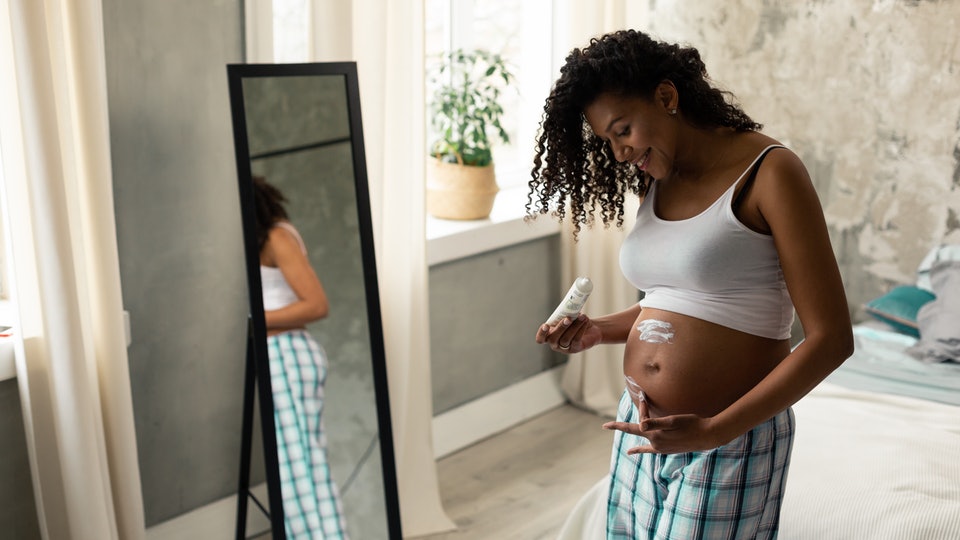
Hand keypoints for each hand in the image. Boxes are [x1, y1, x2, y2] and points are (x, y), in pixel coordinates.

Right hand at [535, 313, 601, 353]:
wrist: (592, 329)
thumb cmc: (576, 321)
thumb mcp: (569, 316)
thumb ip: (565, 314)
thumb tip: (568, 308)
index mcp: (549, 334)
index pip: (541, 338)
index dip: (541, 333)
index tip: (546, 325)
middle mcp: (555, 343)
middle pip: (553, 339)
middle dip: (560, 328)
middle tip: (568, 319)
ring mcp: (565, 348)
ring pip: (566, 339)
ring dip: (574, 327)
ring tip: (581, 317)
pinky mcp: (575, 349)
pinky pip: (576, 340)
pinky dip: (580, 330)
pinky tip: (585, 321)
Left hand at [602, 399, 723, 453]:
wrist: (707, 436)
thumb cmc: (692, 424)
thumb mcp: (673, 420)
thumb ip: (656, 423)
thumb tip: (641, 426)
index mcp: (654, 436)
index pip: (632, 428)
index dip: (618, 425)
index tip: (605, 424)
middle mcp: (655, 443)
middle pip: (639, 427)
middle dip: (635, 417)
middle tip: (633, 405)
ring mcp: (660, 448)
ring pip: (644, 434)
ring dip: (639, 426)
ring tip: (630, 419)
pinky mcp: (666, 449)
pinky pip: (648, 449)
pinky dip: (639, 449)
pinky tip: (631, 451)